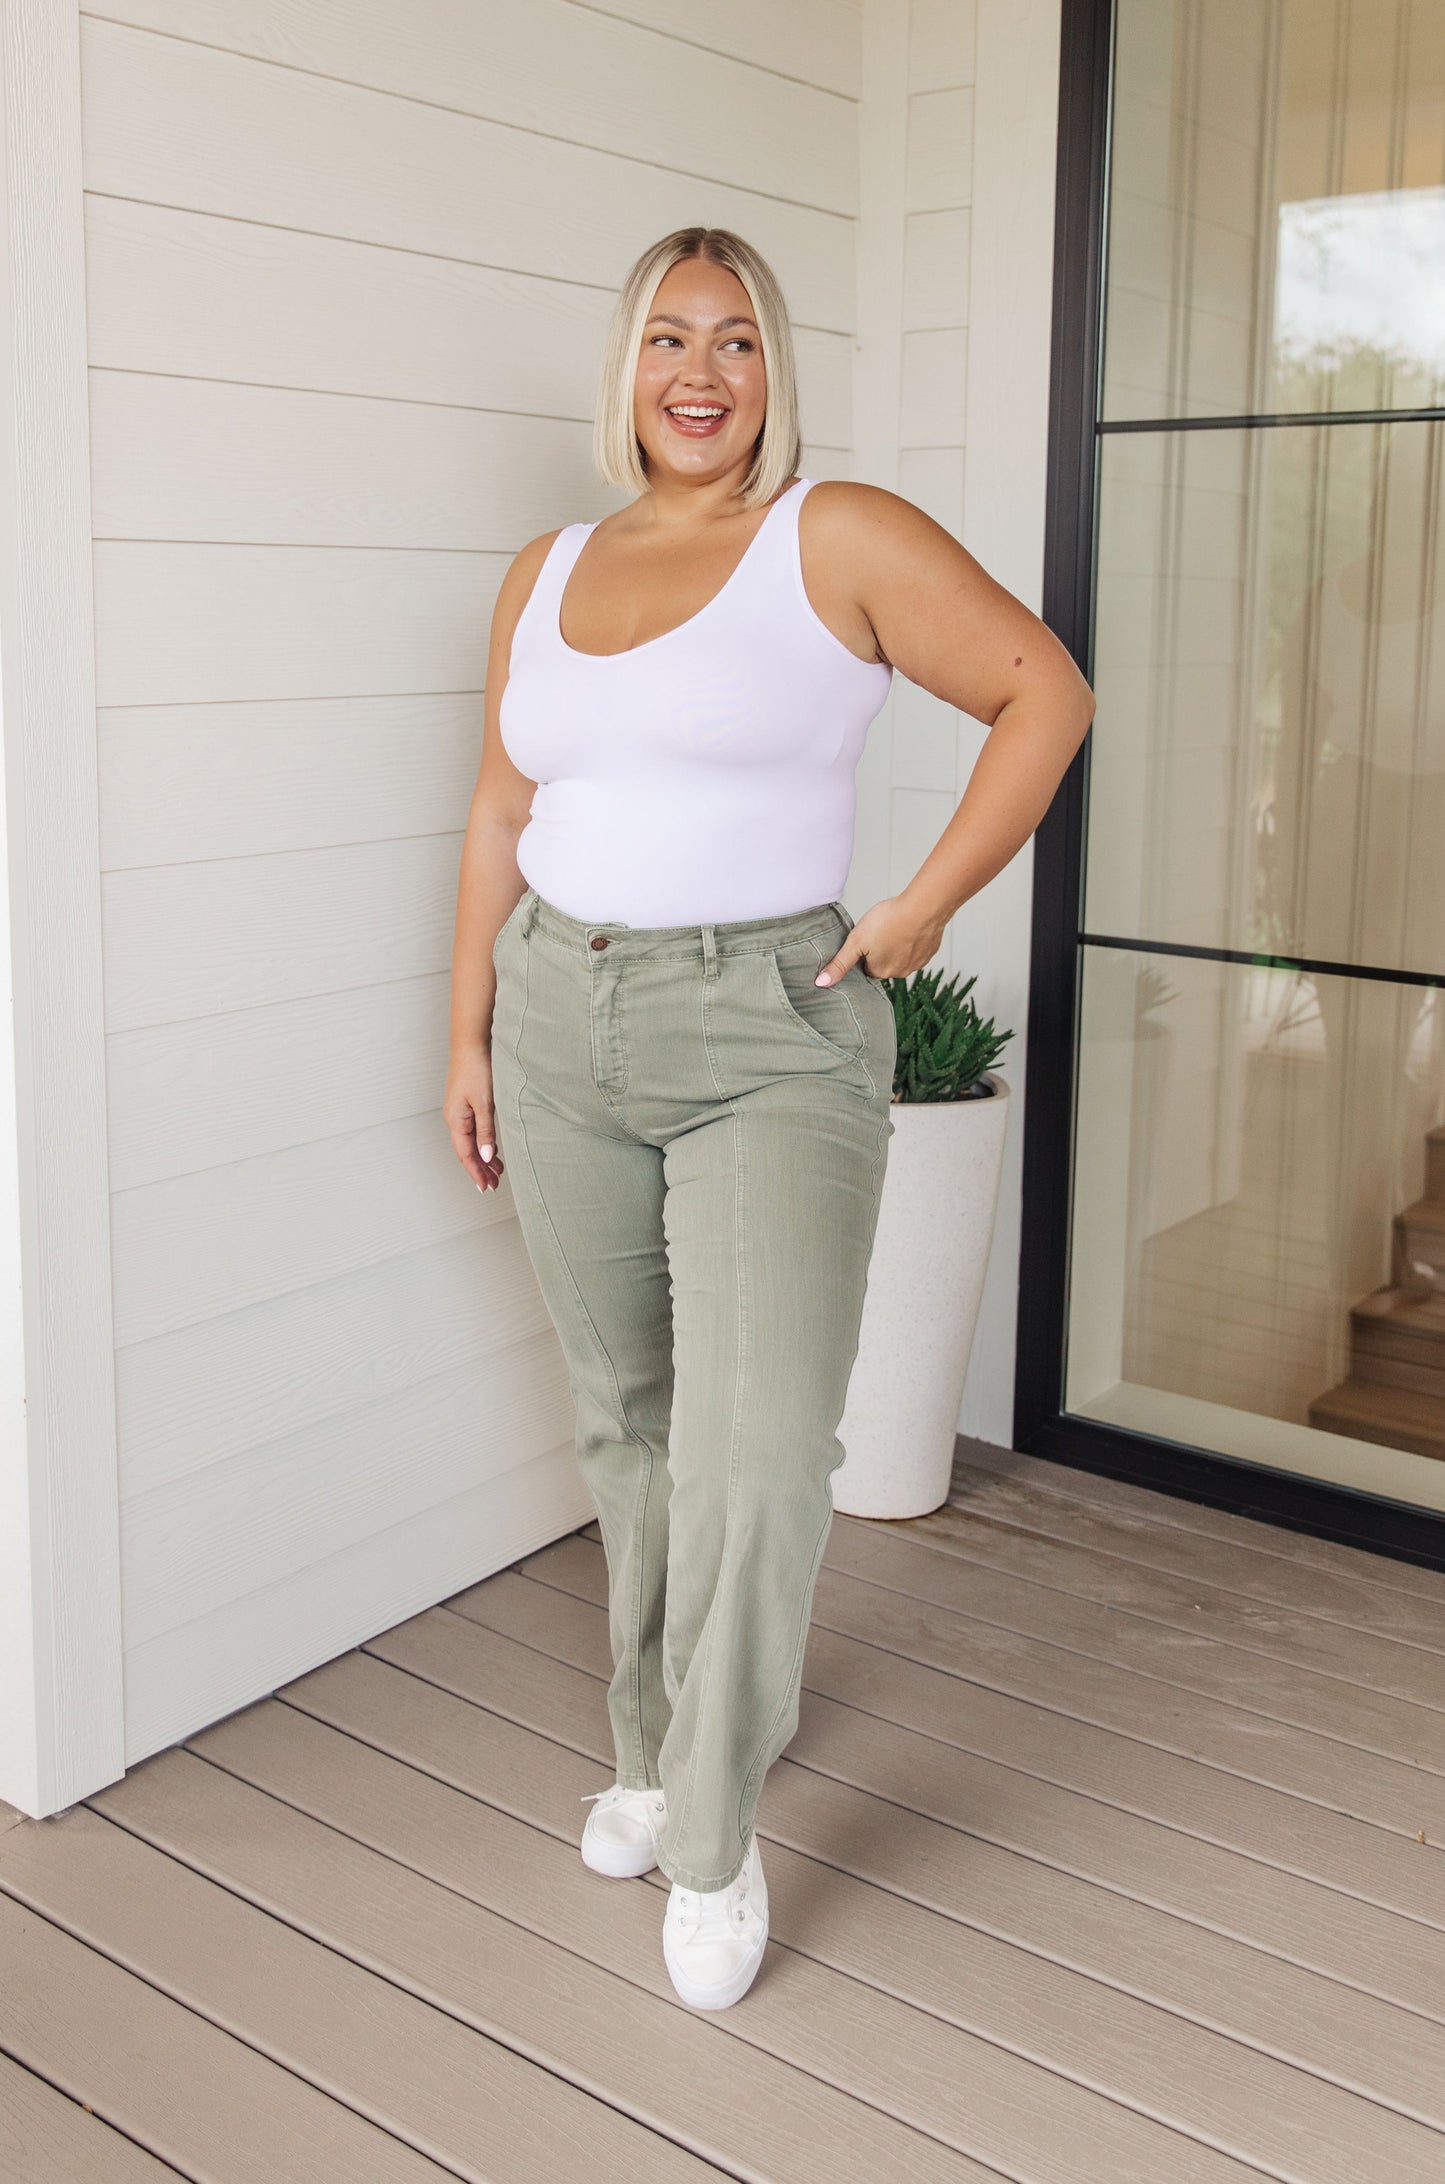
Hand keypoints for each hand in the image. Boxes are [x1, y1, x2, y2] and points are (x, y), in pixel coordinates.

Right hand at [445, 1044, 504, 1191]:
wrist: (471, 1043)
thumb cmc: (477, 1070)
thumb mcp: (485, 1104)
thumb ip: (485, 1131)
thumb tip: (485, 1157)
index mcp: (455, 1121)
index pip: (466, 1155)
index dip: (476, 1173)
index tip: (486, 1188)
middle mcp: (455, 1118)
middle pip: (467, 1151)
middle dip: (480, 1169)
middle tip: (494, 1185)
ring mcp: (460, 1111)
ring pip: (471, 1142)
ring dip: (483, 1157)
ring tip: (497, 1172)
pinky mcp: (467, 1103)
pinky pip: (474, 1131)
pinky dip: (484, 1143)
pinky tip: (493, 1148)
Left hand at [814, 892, 948, 985]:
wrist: (924, 908)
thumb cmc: (889, 920)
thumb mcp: (856, 941)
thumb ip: (839, 963)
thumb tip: (820, 983)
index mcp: (880, 971)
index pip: (866, 968)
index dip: (864, 953)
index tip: (865, 941)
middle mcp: (900, 973)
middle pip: (885, 963)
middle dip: (881, 950)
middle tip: (880, 931)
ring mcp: (917, 963)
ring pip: (902, 956)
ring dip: (898, 945)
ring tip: (894, 927)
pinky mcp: (930, 951)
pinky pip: (918, 948)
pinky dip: (913, 939)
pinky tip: (910, 926)